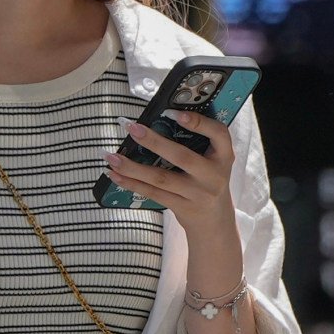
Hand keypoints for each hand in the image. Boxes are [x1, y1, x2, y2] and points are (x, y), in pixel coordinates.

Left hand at [107, 115, 243, 259]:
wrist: (215, 220)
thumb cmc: (206, 179)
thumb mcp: (212, 160)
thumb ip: (195, 142)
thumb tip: (153, 122)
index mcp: (223, 156)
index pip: (218, 134)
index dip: (199, 123)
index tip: (173, 113)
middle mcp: (214, 175)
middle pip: (182, 157)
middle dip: (153, 141)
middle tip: (131, 128)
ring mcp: (198, 194)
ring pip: (161, 178)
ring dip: (132, 166)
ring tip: (110, 156)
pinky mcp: (183, 207)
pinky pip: (153, 193)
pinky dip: (131, 183)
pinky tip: (114, 174)